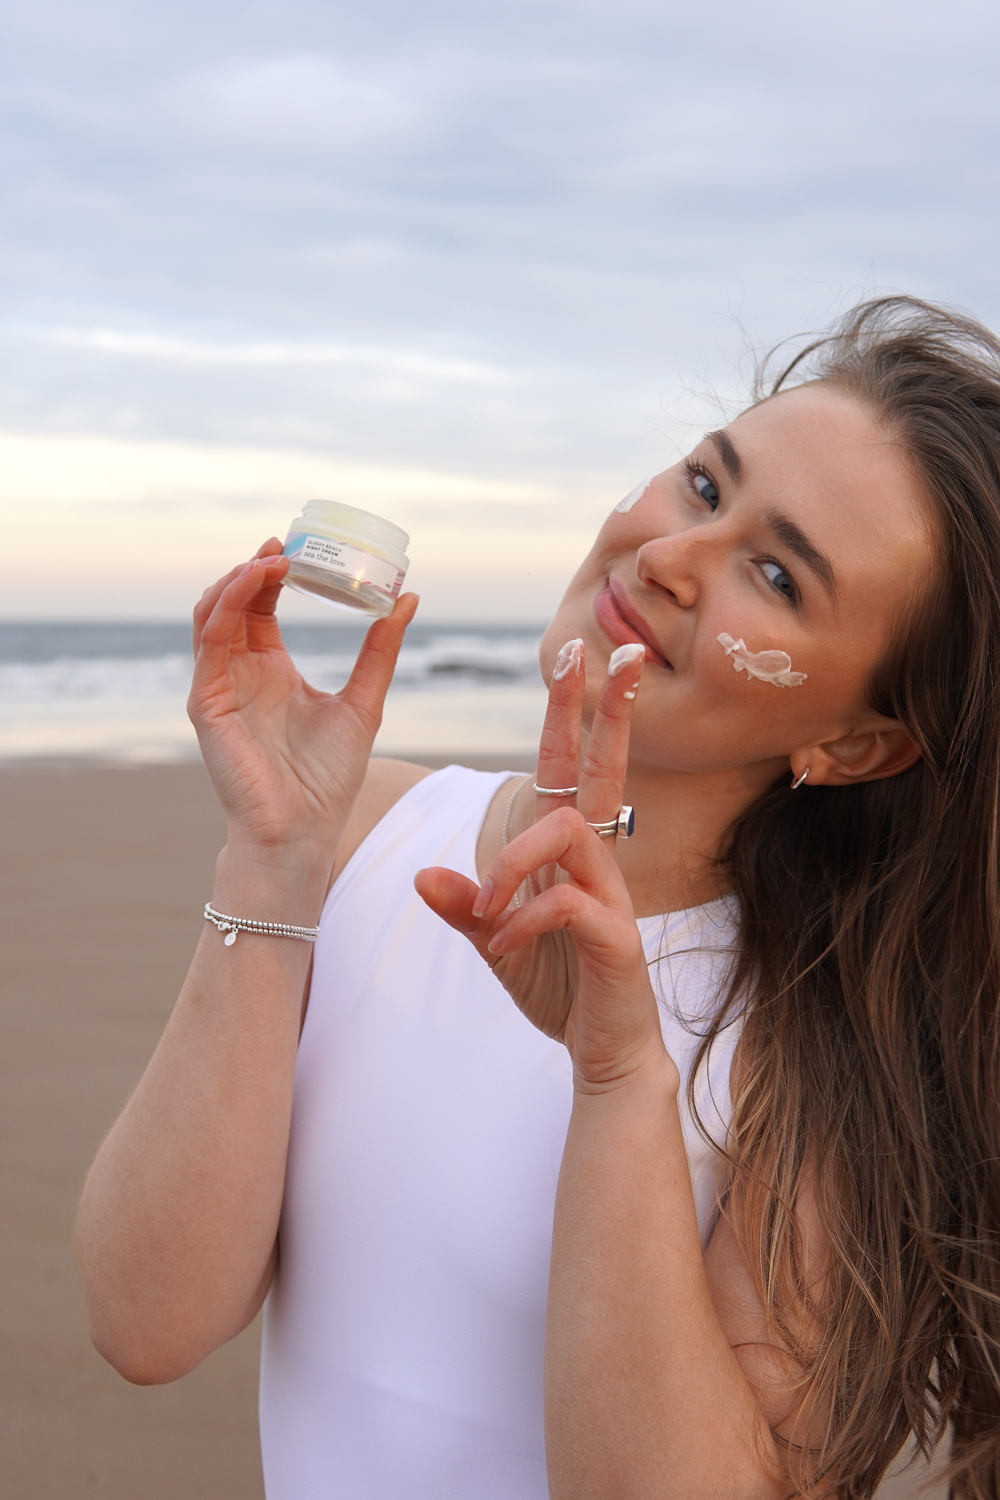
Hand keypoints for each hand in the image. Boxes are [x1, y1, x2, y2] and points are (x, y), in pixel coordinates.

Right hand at [189, 538, 417, 860]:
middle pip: (234, 602)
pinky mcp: (206, 702)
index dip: (273, 571)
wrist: (303, 832)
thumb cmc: (327, 780)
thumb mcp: (364, 701)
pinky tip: (252, 582)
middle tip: (287, 542)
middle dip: (255, 566)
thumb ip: (380, 650)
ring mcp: (219, 686)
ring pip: (212, 613)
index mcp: (270, 670)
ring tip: (271, 556)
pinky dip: (227, 605)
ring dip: (237, 579)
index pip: (261, 605)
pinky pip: (209, 642)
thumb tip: (408, 598)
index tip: (302, 544)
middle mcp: (239, 673)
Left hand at [415, 641, 669, 1086]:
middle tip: (613, 651)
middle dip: (605, 709)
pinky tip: (502, 944)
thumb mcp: (496, 941)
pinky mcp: (615, 938)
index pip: (569, 768)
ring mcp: (611, 896)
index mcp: (569, 853)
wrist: (600, 1054)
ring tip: (487, 908)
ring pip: (567, 832)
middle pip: (601, 771)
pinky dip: (524, 918)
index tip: (576, 654)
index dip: (571, 712)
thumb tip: (421, 875)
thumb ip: (465, 907)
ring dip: (513, 860)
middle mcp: (596, 862)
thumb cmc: (557, 988)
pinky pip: (567, 902)